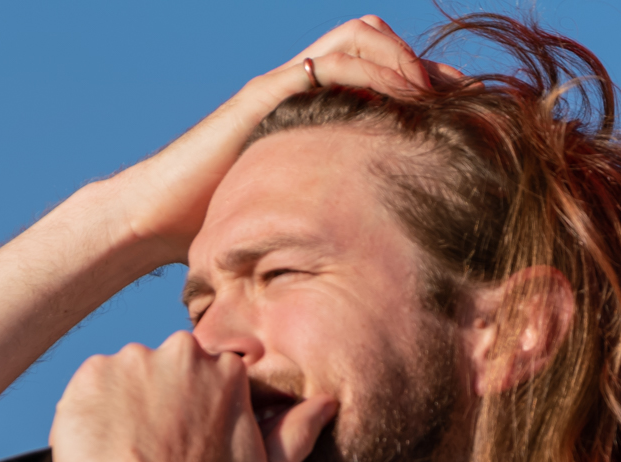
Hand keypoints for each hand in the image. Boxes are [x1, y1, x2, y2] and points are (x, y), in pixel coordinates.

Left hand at [49, 331, 336, 461]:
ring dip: (126, 405)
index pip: (208, 374)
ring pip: (127, 376)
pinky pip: (89, 387)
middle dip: (162, 402)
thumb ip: (296, 432)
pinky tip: (103, 448)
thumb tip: (325, 403)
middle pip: (167, 370)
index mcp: (226, 369)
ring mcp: (132, 361)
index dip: (196, 409)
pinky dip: (93, 412)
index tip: (188, 440)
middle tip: (158, 450)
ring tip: (128, 453)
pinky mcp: (89, 376)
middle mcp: (181, 353)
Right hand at [109, 16, 460, 262]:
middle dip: (420, 60)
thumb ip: (321, 215)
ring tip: (434, 96)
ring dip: (402, 59)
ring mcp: (282, 86)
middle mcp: (297, 87)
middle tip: (458, 98)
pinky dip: (371, 75)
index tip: (463, 113)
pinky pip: (327, 66)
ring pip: (357, 38)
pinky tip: (399, 103)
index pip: (373, 70)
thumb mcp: (286, 214)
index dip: (421, 82)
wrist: (157, 218)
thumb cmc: (213, 222)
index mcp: (305, 109)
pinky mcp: (266, 97)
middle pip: (371, 38)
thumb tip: (369, 263)